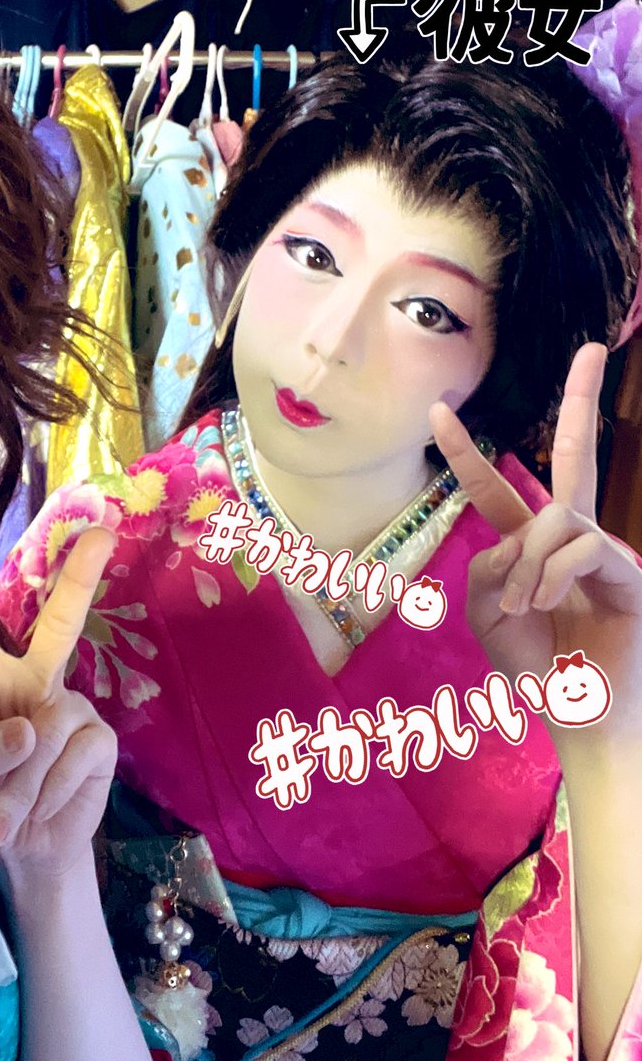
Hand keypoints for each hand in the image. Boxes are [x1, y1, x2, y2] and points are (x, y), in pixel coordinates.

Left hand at [0, 502, 117, 877]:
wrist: (27, 847)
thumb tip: (31, 728)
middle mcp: (36, 676)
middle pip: (58, 621)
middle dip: (79, 578)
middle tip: (103, 534)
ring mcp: (74, 705)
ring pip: (47, 731)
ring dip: (19, 788)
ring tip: (0, 822)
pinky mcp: (101, 740)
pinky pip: (73, 760)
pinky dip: (48, 795)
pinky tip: (44, 809)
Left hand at [430, 342, 641, 741]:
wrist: (579, 712)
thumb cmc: (535, 666)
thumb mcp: (489, 616)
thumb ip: (487, 570)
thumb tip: (514, 539)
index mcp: (528, 545)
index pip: (496, 491)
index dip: (464, 455)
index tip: (438, 412)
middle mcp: (569, 537)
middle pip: (574, 456)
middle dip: (582, 400)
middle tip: (592, 348)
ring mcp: (604, 549)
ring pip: (556, 516)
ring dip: (527, 565)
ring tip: (522, 609)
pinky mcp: (631, 569)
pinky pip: (580, 546)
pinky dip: (549, 576)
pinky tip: (542, 604)